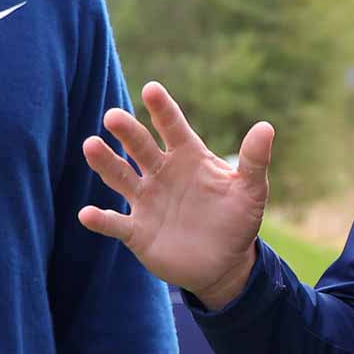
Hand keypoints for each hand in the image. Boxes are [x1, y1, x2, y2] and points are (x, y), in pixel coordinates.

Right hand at [80, 81, 273, 309]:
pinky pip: (115, 223)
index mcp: (188, 157)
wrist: (225, 263)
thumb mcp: (251, 192)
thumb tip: (266, 127)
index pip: (172, 127)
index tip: (151, 89)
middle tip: (113, 116)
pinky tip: (87, 214)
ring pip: (120, 177)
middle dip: (127, 131)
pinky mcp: (137, 231)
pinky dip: (101, 219)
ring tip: (90, 145)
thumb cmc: (237, 220)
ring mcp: (146, 201)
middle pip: (140, 147)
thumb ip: (254, 161)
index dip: (162, 108)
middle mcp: (162, 173)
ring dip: (105, 162)